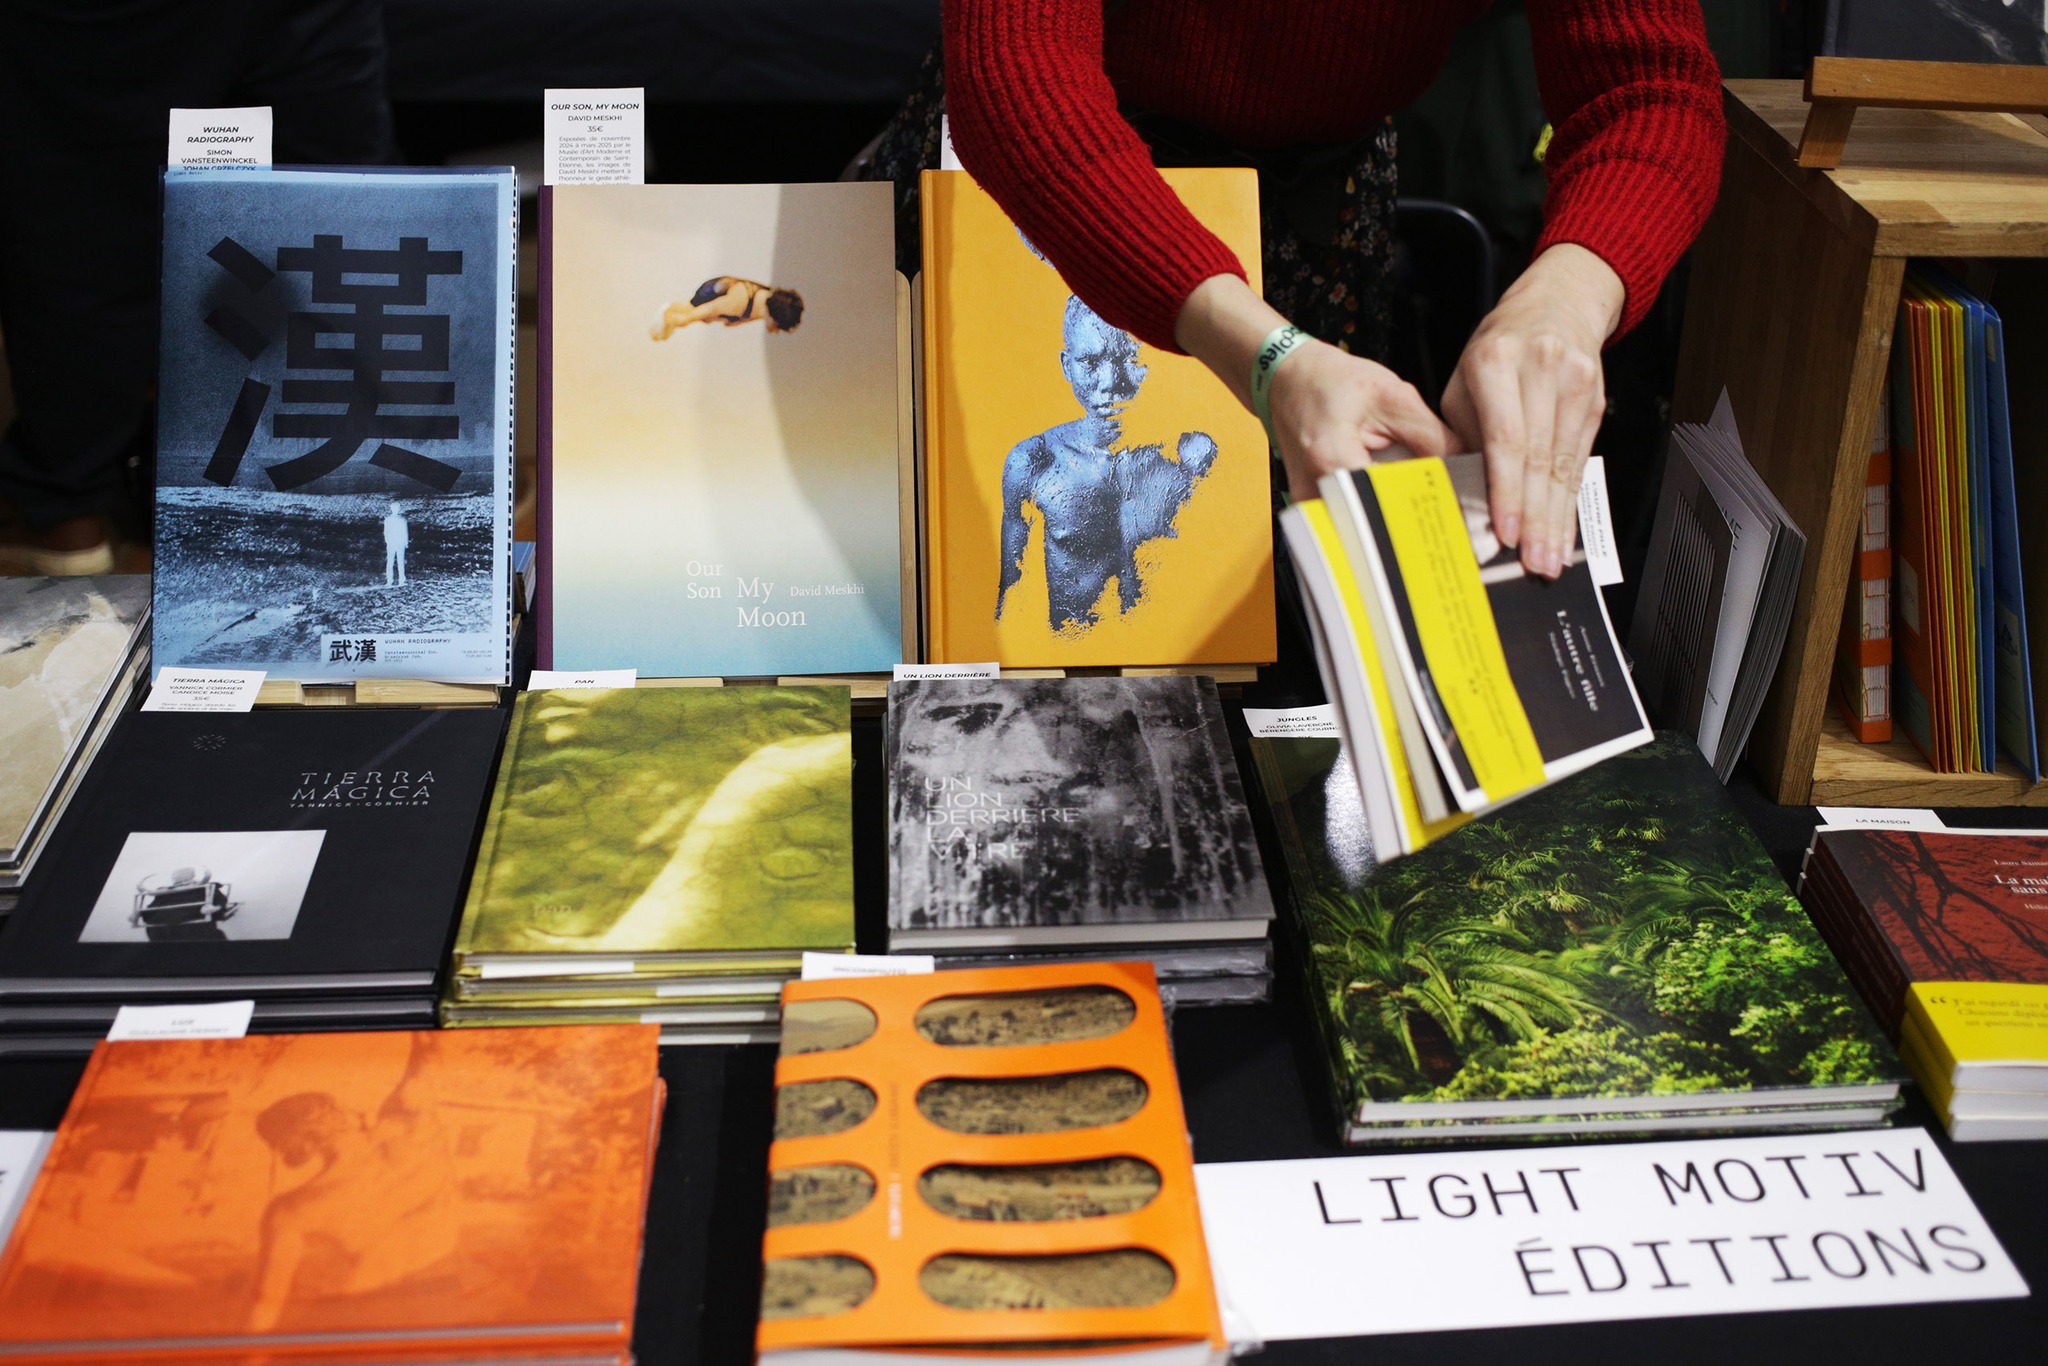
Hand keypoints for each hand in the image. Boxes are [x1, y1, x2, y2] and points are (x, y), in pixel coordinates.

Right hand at [1173, 274, 1452, 503]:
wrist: (1285, 380)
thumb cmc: (1330, 381)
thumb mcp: (1392, 396)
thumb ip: (1433, 436)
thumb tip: (1470, 470)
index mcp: (1335, 462)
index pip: (1395, 503)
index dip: (1432, 508)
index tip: (1460, 514)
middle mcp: (1316, 493)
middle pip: (1380, 525)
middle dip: (1418, 521)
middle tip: (1451, 520)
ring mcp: (1310, 506)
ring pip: (1366, 530)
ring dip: (1398, 522)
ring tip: (1424, 510)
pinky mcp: (1312, 510)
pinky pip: (1352, 524)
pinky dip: (1378, 516)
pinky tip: (1397, 504)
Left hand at [1440, 243, 1623, 578]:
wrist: (1557, 303)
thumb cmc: (1498, 348)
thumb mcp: (1463, 380)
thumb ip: (1463, 434)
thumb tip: (1462, 496)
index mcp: (1496, 361)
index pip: (1506, 437)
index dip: (1507, 489)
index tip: (1505, 531)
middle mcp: (1541, 370)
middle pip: (1540, 458)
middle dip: (1535, 518)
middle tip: (1532, 563)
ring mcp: (1575, 384)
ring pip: (1565, 465)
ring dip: (1557, 519)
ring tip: (1549, 559)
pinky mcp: (1597, 400)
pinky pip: (1581, 461)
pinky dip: (1570, 501)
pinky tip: (1563, 530)